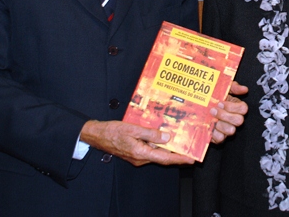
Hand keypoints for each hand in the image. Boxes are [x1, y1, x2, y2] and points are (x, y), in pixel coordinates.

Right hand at [80, 120, 194, 166]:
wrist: (97, 135)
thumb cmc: (113, 131)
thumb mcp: (133, 129)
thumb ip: (151, 133)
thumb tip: (167, 137)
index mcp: (141, 153)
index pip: (165, 158)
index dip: (179, 159)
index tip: (191, 159)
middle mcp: (141, 158)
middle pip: (163, 157)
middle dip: (177, 154)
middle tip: (190, 150)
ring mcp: (138, 156)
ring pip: (157, 153)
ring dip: (169, 149)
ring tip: (181, 142)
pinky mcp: (135, 152)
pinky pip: (150, 150)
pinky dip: (159, 146)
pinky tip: (164, 138)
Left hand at [210, 80, 248, 143]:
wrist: (192, 105)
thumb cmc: (209, 96)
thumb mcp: (220, 87)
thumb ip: (233, 87)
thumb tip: (244, 89)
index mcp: (235, 107)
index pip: (243, 109)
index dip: (233, 107)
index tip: (220, 103)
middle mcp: (232, 119)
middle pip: (239, 121)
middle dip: (225, 115)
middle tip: (213, 110)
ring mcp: (226, 129)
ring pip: (231, 130)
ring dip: (220, 123)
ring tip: (210, 117)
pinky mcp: (218, 137)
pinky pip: (221, 139)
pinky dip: (214, 133)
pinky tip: (208, 125)